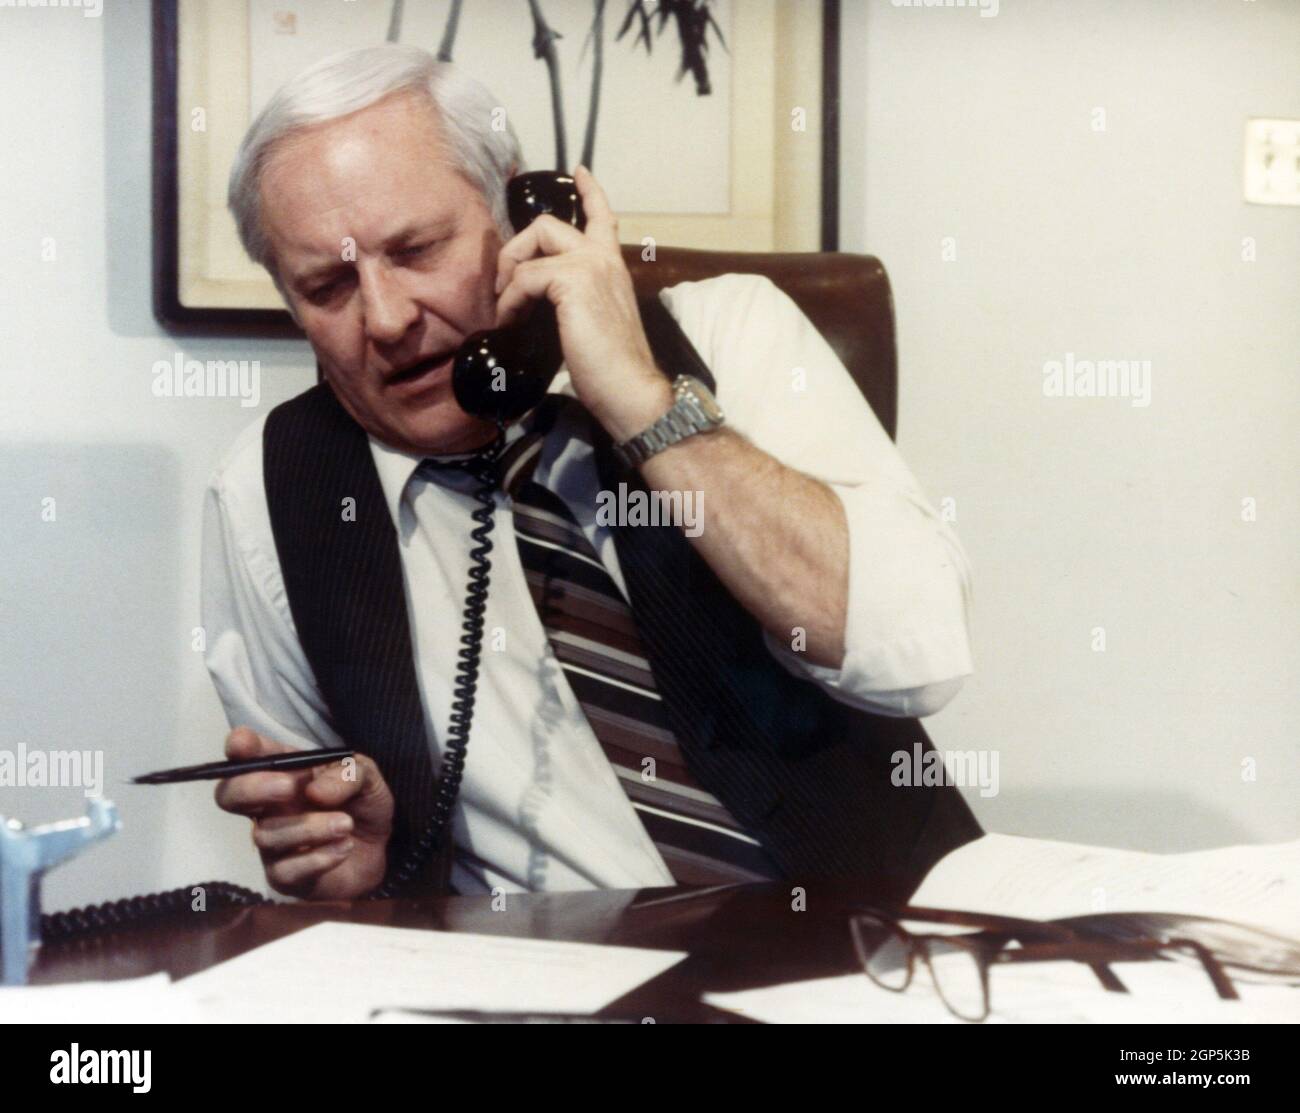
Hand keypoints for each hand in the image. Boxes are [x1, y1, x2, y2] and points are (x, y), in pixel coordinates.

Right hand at [213, 727, 393, 899]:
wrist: (379, 850)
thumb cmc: (361, 805)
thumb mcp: (366, 777)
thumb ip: (348, 774)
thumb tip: (315, 791)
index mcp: (284, 772)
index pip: (248, 756)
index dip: (239, 747)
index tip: (241, 744)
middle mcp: (268, 806)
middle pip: (228, 795)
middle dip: (252, 787)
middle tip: (288, 788)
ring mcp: (272, 843)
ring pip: (266, 835)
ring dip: (310, 828)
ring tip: (346, 824)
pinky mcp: (284, 876)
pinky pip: (285, 870)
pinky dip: (318, 858)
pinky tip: (344, 847)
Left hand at [493, 164, 673, 441]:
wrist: (631, 391)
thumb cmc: (613, 372)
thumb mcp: (593, 326)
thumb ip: (574, 304)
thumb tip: (538, 308)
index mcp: (613, 269)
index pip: (603, 217)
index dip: (589, 191)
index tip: (579, 172)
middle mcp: (604, 259)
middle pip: (547, 224)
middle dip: (515, 249)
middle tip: (505, 285)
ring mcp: (591, 266)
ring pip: (533, 243)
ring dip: (508, 277)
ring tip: (506, 311)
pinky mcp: (574, 282)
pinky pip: (525, 277)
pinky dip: (510, 300)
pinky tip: (510, 322)